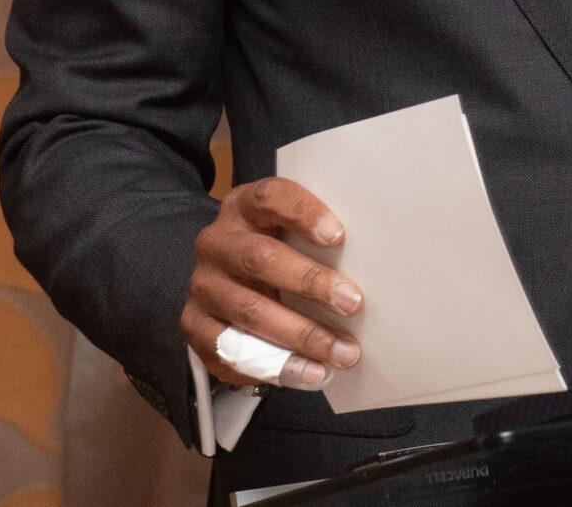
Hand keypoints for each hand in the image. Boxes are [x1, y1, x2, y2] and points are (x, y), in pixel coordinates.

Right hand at [182, 178, 364, 388]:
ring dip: (301, 336)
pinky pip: (231, 352)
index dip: (304, 213)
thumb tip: (376, 262)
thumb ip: (319, 238)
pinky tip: (309, 373)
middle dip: (311, 283)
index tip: (339, 235)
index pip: (270, 197)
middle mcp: (217, 242)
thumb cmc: (278, 249)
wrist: (226, 278)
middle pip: (261, 259)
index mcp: (244, 206)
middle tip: (354, 303)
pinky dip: (275, 366)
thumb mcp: (291, 231)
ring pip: (250, 311)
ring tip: (341, 353)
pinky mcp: (195, 324)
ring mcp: (203, 285)